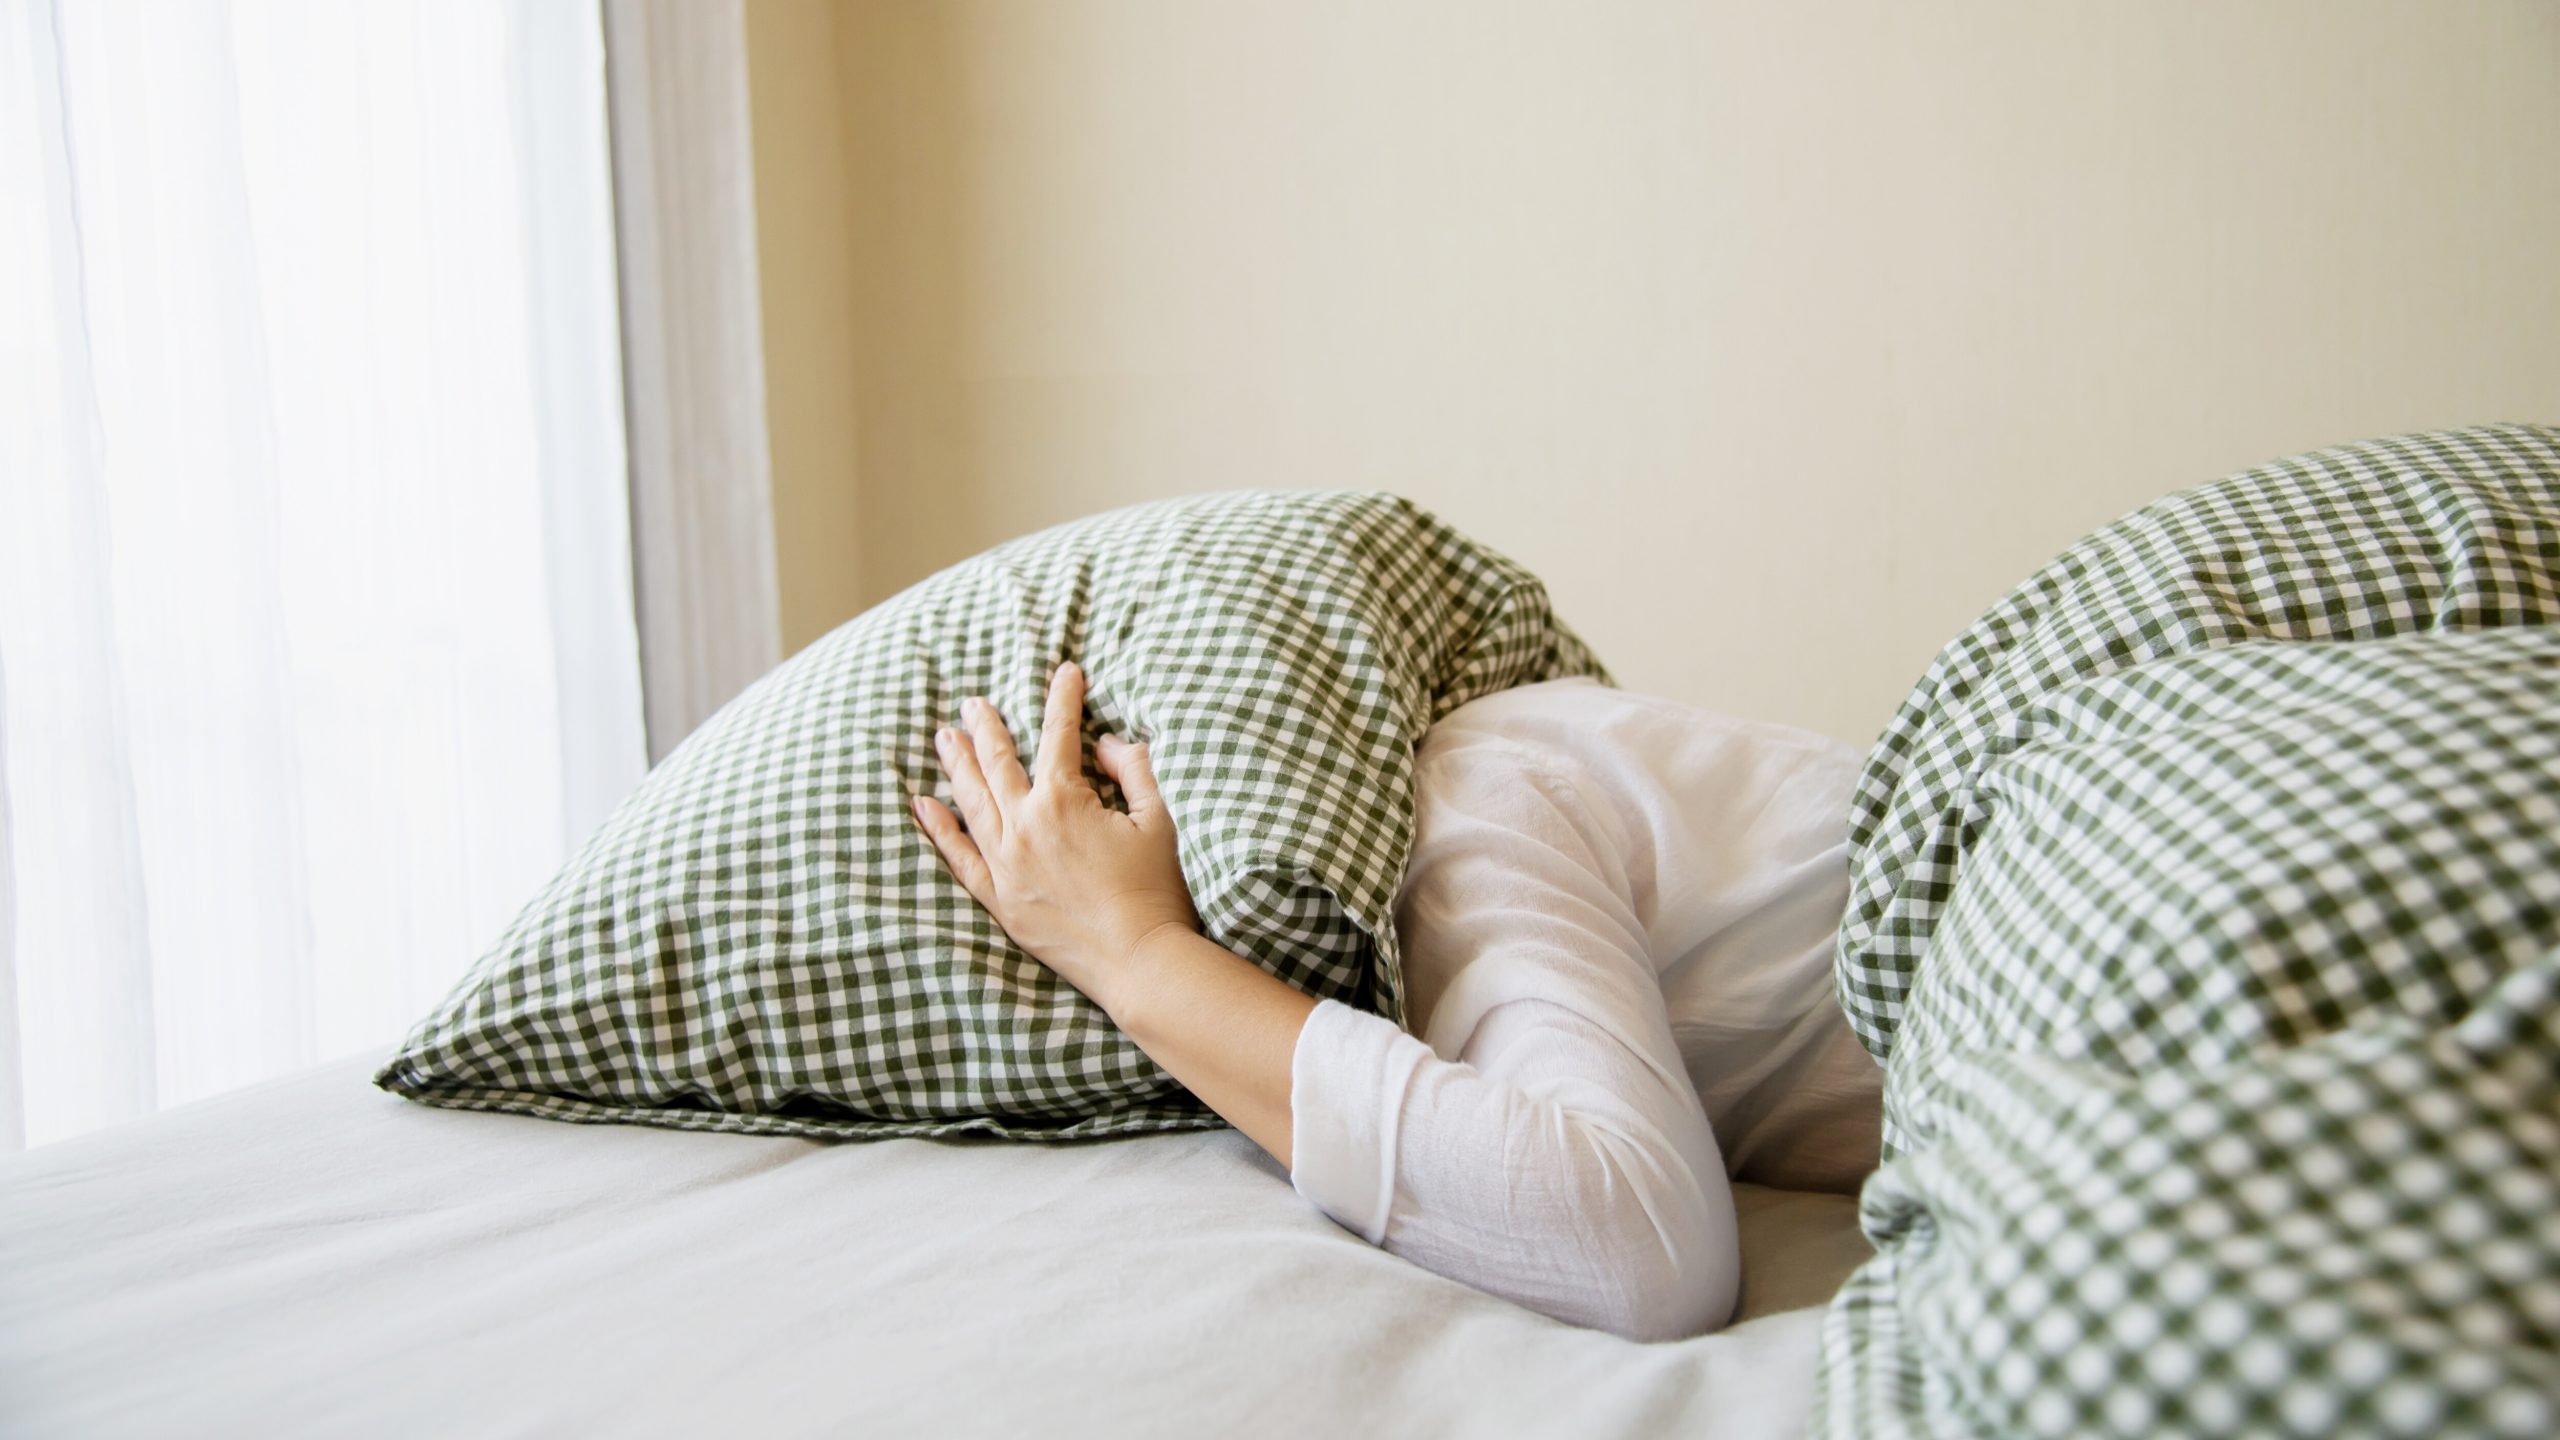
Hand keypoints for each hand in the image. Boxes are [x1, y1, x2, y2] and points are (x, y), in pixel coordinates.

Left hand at [912, 661, 1200, 1011]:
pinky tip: (924, 805)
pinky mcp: (999, 899)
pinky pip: (958, 857)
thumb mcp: (1159, 820)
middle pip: (998, 762)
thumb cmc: (1156, 890)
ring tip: (946, 737)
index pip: (1058, 734)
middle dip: (987, 726)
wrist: (1139, 959)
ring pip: (971, 801)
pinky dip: (939, 829)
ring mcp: (1005, 863)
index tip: (1065, 671)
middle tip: (974, 703)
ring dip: (957, 764)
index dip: (1063, 698)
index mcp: (1064, 800)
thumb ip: (1135, 770)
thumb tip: (1109, 744)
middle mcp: (1024, 825)